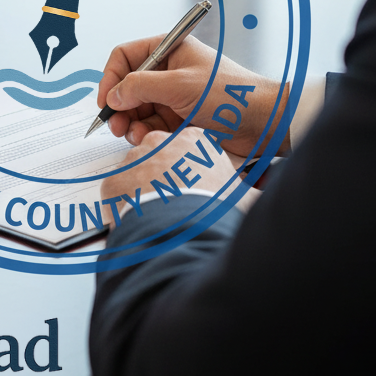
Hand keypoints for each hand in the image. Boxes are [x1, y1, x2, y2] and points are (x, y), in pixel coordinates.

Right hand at [96, 34, 289, 157]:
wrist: (262, 123)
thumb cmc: (230, 94)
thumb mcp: (180, 85)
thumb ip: (141, 87)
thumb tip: (113, 95)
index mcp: (170, 50)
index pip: (126, 56)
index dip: (111, 77)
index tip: (105, 100)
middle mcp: (169, 71)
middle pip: (128, 86)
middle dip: (119, 106)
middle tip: (114, 124)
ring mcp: (173, 96)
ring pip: (137, 109)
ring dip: (131, 123)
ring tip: (134, 134)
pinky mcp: (178, 119)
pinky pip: (151, 125)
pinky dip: (145, 133)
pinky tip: (148, 139)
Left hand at [100, 128, 260, 222]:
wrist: (182, 234)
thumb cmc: (213, 212)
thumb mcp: (243, 197)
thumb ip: (248, 190)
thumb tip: (262, 193)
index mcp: (193, 142)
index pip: (188, 148)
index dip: (191, 170)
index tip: (194, 186)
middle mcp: (160, 143)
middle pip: (159, 156)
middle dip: (165, 177)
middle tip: (175, 203)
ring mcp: (134, 160)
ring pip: (136, 173)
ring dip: (143, 191)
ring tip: (157, 216)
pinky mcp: (113, 182)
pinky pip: (117, 192)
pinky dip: (124, 206)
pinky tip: (139, 221)